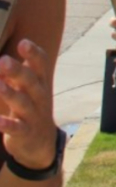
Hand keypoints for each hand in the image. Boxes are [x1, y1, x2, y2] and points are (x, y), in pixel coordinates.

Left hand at [0, 39, 57, 169]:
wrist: (40, 143)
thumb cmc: (30, 108)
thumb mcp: (29, 89)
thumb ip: (17, 73)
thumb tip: (3, 58)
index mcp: (40, 84)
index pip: (40, 66)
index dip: (33, 54)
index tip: (24, 43)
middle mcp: (39, 97)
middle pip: (30, 82)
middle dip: (17, 71)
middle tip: (3, 61)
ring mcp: (33, 115)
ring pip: (22, 103)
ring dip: (10, 94)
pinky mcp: (25, 133)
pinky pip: (16, 128)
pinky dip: (6, 125)